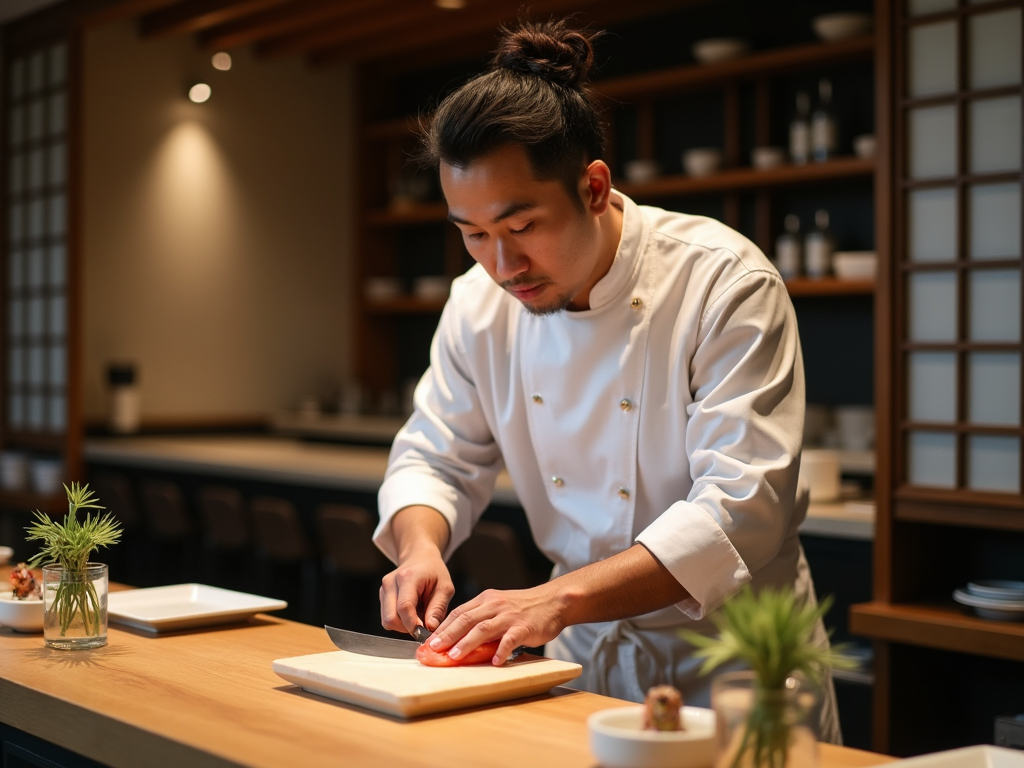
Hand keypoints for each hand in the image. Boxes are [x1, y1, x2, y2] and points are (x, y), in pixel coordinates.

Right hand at [379, 544, 455, 634]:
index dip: (413, 624)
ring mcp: (384, 589)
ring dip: (403, 626)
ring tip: (419, 615)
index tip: (425, 633)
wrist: (419, 558)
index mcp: (408, 577)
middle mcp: (391, 582)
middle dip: (407, 628)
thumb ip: (438, 608)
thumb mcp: (445, 587)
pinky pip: (387, 617)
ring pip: (387, 621)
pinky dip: (400, 621)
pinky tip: (412, 612)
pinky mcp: (382, 596)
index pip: (404, 607)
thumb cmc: (434, 571)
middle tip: (424, 625)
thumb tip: (430, 628)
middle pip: (391, 618)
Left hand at [427, 582, 567, 664]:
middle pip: (466, 619)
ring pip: (483, 628)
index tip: (429, 642)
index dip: (443, 627)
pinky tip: (495, 661)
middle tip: (434, 649)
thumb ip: (482, 619)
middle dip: (448, 635)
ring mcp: (509, 616)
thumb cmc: (524, 607)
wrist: (554, 601)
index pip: (459, 612)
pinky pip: (510, 639)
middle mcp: (495, 605)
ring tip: (455, 656)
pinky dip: (501, 650)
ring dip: (467, 643)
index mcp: (486, 600)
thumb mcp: (499, 606)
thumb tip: (460, 640)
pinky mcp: (524, 627)